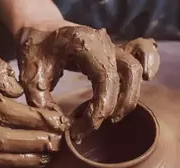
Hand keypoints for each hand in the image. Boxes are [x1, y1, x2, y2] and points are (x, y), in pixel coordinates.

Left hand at [15, 24, 158, 141]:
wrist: (39, 27)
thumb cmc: (35, 47)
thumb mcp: (30, 74)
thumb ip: (42, 101)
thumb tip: (61, 127)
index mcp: (85, 44)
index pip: (105, 80)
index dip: (98, 110)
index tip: (80, 129)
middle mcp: (104, 42)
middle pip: (129, 74)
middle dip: (117, 106)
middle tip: (96, 125)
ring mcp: (112, 44)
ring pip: (136, 68)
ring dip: (130, 96)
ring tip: (113, 116)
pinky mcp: (115, 49)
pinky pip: (141, 51)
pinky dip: (149, 62)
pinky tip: (147, 78)